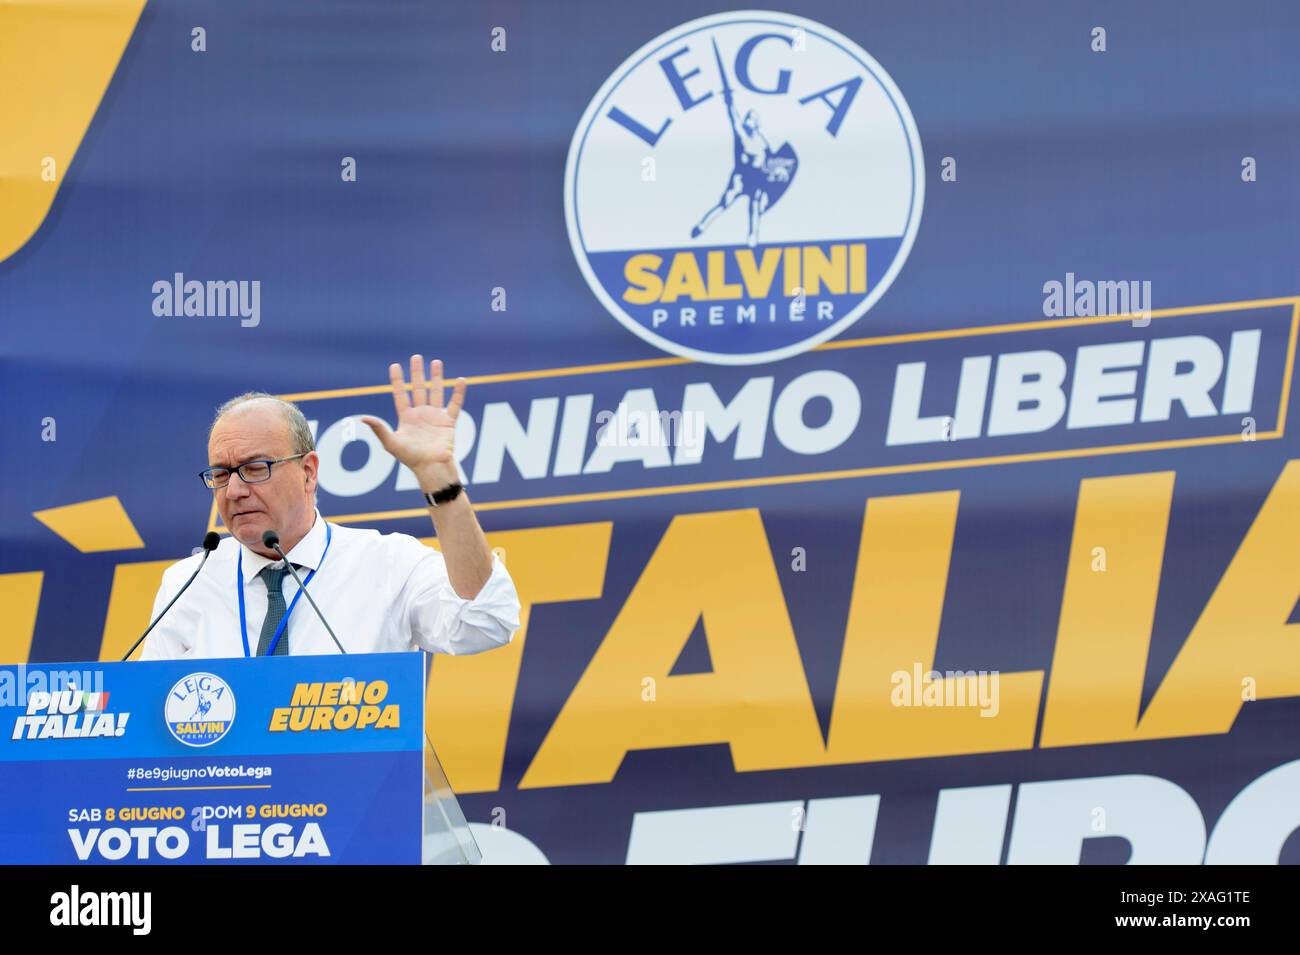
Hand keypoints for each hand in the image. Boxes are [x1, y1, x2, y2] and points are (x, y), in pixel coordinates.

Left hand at [360, 355, 465, 491]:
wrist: (432, 468)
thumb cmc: (411, 458)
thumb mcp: (391, 443)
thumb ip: (379, 428)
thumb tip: (362, 417)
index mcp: (406, 418)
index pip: (400, 395)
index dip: (397, 381)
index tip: (394, 366)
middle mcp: (421, 414)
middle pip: (418, 389)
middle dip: (417, 373)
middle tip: (416, 357)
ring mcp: (435, 417)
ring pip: (435, 392)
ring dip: (436, 377)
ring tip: (436, 362)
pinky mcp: (448, 422)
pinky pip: (454, 404)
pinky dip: (458, 392)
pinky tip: (460, 380)